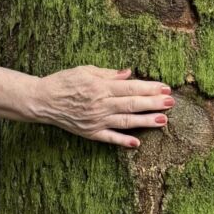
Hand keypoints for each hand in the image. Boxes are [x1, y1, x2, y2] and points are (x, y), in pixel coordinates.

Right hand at [36, 67, 173, 146]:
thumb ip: (108, 74)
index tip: (165, 88)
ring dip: (146, 121)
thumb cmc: (63, 82)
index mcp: (100, 87)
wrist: (42, 101)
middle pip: (133, 104)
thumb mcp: (85, 70)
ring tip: (163, 120)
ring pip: (126, 121)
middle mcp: (101, 105)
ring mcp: (96, 120)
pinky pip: (109, 138)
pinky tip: (137, 142)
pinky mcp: (90, 132)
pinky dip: (123, 141)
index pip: (131, 87)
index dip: (149, 88)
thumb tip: (129, 74)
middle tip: (171, 103)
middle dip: (154, 103)